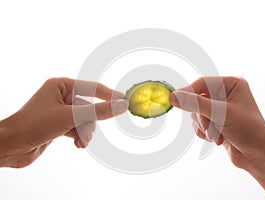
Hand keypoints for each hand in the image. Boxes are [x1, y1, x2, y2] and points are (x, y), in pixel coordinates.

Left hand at [0, 78, 127, 167]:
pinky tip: (76, 144)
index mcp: (61, 86)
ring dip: (84, 132)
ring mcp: (60, 111)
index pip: (93, 88)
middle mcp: (62, 96)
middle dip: (89, 122)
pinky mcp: (59, 125)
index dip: (109, 95)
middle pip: (90, 108)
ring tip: (79, 140)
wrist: (11, 146)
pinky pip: (78, 129)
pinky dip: (79, 137)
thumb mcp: (70, 116)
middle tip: (87, 131)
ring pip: (85, 121)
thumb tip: (122, 105)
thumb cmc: (34, 124)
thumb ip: (98, 111)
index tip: (124, 101)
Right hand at [169, 76, 264, 198]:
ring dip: (204, 127)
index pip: (202, 83)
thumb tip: (173, 97)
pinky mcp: (215, 121)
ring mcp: (219, 108)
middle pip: (197, 100)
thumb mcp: (222, 114)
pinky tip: (217, 138)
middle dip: (202, 117)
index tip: (174, 100)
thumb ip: (196, 104)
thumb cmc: (249, 131)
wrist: (259, 157)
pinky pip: (199, 123)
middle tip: (210, 127)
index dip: (188, 92)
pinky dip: (205, 132)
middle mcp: (225, 94)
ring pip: (196, 113)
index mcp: (232, 84)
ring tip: (218, 135)